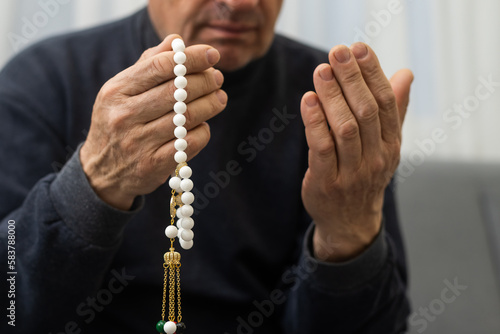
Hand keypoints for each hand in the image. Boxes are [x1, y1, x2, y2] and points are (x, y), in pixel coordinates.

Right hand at [80, 35, 226, 209]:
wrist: (101, 172)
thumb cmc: (118, 122)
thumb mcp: (122, 91)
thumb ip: (148, 64)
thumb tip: (176, 42)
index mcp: (116, 91)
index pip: (160, 66)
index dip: (191, 58)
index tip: (212, 54)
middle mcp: (125, 116)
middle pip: (177, 92)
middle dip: (205, 81)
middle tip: (218, 78)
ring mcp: (138, 142)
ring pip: (187, 117)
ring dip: (211, 105)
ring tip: (220, 98)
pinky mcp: (153, 165)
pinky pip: (190, 143)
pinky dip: (203, 131)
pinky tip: (203, 125)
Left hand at [300, 43, 412, 261]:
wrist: (350, 221)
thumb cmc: (365, 173)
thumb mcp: (385, 144)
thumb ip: (393, 110)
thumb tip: (406, 73)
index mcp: (391, 143)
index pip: (385, 102)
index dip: (373, 73)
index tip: (359, 48)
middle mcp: (376, 157)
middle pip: (365, 111)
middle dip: (352, 79)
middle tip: (337, 52)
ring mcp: (352, 172)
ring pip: (344, 128)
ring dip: (332, 97)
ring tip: (321, 71)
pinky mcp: (327, 182)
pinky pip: (321, 148)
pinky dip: (315, 123)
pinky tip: (308, 100)